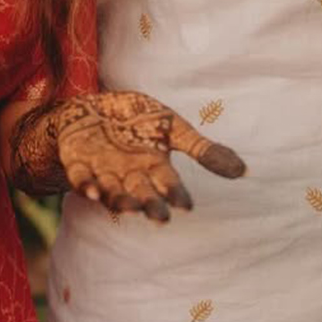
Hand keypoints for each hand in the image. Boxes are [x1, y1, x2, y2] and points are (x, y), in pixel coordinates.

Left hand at [56, 90, 244, 222]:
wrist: (93, 104)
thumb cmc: (136, 118)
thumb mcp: (172, 127)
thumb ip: (202, 149)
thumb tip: (244, 171)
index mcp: (154, 167)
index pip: (169, 184)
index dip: (176, 194)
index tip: (186, 205)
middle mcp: (129, 175)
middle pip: (142, 194)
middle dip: (151, 206)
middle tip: (160, 217)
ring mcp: (103, 170)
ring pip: (113, 192)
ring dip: (120, 201)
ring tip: (130, 207)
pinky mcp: (77, 162)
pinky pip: (80, 178)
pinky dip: (85, 185)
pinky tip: (90, 190)